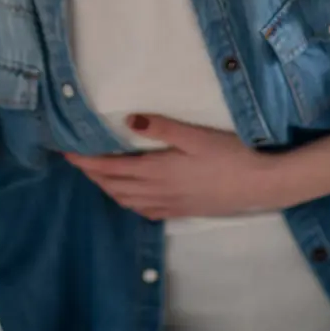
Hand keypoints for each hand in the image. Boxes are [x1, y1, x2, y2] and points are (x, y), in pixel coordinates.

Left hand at [65, 115, 275, 219]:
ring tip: (95, 175)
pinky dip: (128, 202)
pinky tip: (129, 196)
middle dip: (91, 174)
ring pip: (127, 200)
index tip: (67, 153)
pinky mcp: (182, 211)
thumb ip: (160, 126)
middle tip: (74, 160)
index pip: (111, 168)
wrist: (262, 184)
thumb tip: (127, 119)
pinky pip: (144, 211)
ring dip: (107, 188)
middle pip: (114, 186)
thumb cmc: (230, 154)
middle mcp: (158, 192)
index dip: (87, 162)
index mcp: (157, 171)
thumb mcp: (194, 134)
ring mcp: (170, 205)